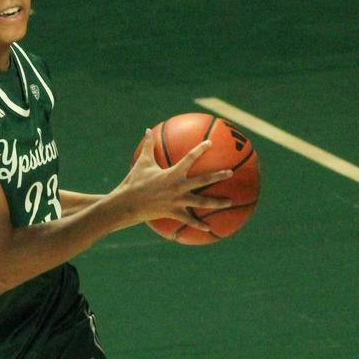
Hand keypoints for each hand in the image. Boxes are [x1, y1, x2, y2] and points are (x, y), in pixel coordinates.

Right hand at [116, 137, 234, 234]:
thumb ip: (148, 146)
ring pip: (202, 202)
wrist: (127, 204)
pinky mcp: (174, 213)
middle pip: (203, 180)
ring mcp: (178, 201)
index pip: (190, 158)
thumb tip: (148, 130)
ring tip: (230, 202)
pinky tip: (209, 228)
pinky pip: (189, 220)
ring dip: (217, 202)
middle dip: (218, 176)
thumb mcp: (142, 162)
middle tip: (231, 173)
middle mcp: (178, 187)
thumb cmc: (134, 182)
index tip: (210, 143)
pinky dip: (199, 225)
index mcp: (172, 173)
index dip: (201, 149)